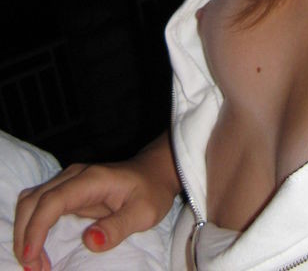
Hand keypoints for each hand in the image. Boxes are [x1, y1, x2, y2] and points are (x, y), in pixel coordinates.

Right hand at [13, 133, 180, 270]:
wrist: (155, 172)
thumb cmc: (151, 191)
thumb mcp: (144, 212)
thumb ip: (118, 227)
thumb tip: (90, 241)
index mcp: (91, 180)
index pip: (52, 200)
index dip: (36, 228)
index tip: (32, 257)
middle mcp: (74, 177)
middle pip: (33, 200)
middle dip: (25, 235)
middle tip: (33, 268)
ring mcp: (69, 182)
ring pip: (31, 202)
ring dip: (25, 232)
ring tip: (35, 264)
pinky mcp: (67, 192)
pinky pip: (39, 207)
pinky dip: (31, 227)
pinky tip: (38, 250)